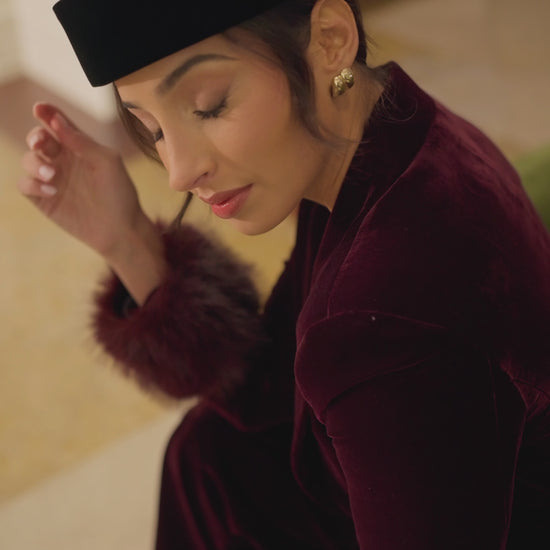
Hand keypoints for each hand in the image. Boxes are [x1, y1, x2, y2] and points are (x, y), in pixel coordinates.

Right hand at [19, 103, 167, 303]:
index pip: (59, 125)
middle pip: (39, 139)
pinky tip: (52, 191)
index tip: (40, 108)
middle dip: (36, 137)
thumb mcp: (107, 162)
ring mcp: (52, 179)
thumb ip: (83, 141)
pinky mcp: (44, 200)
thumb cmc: (119, 194)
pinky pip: (25, 185)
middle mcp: (64, 160)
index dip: (47, 113)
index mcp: (80, 148)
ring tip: (52, 175)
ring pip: (28, 160)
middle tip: (41, 144)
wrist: (119, 230)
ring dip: (35, 163)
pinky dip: (32, 184)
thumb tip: (56, 121)